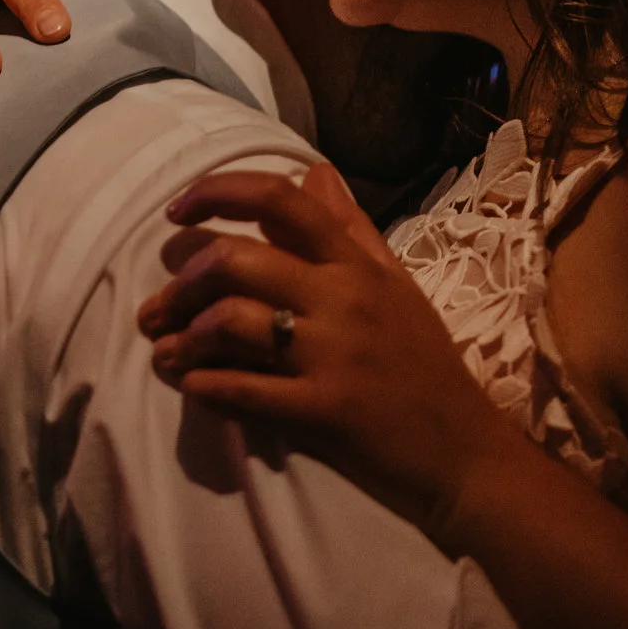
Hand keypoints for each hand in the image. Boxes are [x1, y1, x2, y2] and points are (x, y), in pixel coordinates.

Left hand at [135, 163, 525, 538]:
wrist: (469, 455)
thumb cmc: (426, 366)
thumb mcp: (396, 286)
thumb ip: (350, 228)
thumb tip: (313, 172)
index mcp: (355, 265)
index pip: (279, 200)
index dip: (216, 193)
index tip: (175, 211)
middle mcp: (343, 299)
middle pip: (235, 260)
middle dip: (181, 281)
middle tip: (159, 306)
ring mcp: (333, 355)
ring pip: (229, 323)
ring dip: (183, 337)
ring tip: (164, 351)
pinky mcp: (325, 410)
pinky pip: (243, 390)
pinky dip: (204, 386)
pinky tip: (191, 386)